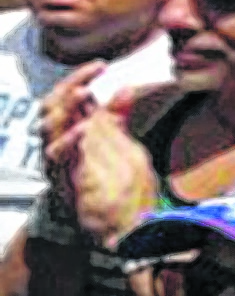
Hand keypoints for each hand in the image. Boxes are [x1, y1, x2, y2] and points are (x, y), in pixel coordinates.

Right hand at [44, 88, 160, 247]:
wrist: (116, 230)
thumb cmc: (113, 186)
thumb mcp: (122, 145)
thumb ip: (117, 118)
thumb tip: (126, 88)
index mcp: (76, 132)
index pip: (69, 98)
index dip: (79, 79)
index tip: (100, 65)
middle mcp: (64, 144)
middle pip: (52, 107)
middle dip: (68, 87)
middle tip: (89, 77)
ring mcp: (61, 164)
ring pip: (47, 129)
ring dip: (64, 109)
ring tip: (84, 94)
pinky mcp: (64, 182)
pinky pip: (58, 159)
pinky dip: (69, 142)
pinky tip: (81, 130)